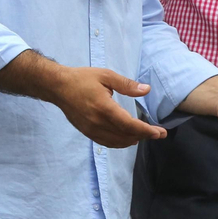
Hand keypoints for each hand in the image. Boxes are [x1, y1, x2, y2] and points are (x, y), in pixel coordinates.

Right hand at [50, 68, 167, 147]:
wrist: (58, 87)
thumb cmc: (82, 78)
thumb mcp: (106, 76)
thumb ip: (127, 84)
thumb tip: (146, 90)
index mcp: (104, 108)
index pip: (129, 125)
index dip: (146, 131)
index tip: (160, 132)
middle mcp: (97, 122)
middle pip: (126, 136)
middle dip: (145, 136)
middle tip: (159, 134)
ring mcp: (91, 130)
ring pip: (117, 142)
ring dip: (133, 140)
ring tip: (146, 135)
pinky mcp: (87, 132)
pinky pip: (107, 142)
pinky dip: (120, 142)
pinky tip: (128, 138)